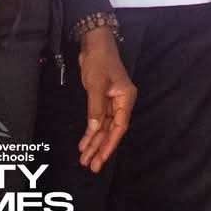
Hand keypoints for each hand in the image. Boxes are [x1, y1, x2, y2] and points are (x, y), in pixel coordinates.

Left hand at [76, 27, 135, 171]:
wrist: (95, 44)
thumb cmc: (99, 61)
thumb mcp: (96, 85)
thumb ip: (95, 108)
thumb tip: (94, 129)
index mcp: (126, 98)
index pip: (119, 127)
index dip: (110, 144)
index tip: (101, 158)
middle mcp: (121, 102)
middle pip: (111, 130)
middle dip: (101, 148)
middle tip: (91, 166)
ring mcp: (112, 101)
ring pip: (103, 127)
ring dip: (94, 142)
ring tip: (85, 159)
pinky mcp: (103, 99)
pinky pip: (98, 120)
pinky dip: (91, 132)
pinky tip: (84, 143)